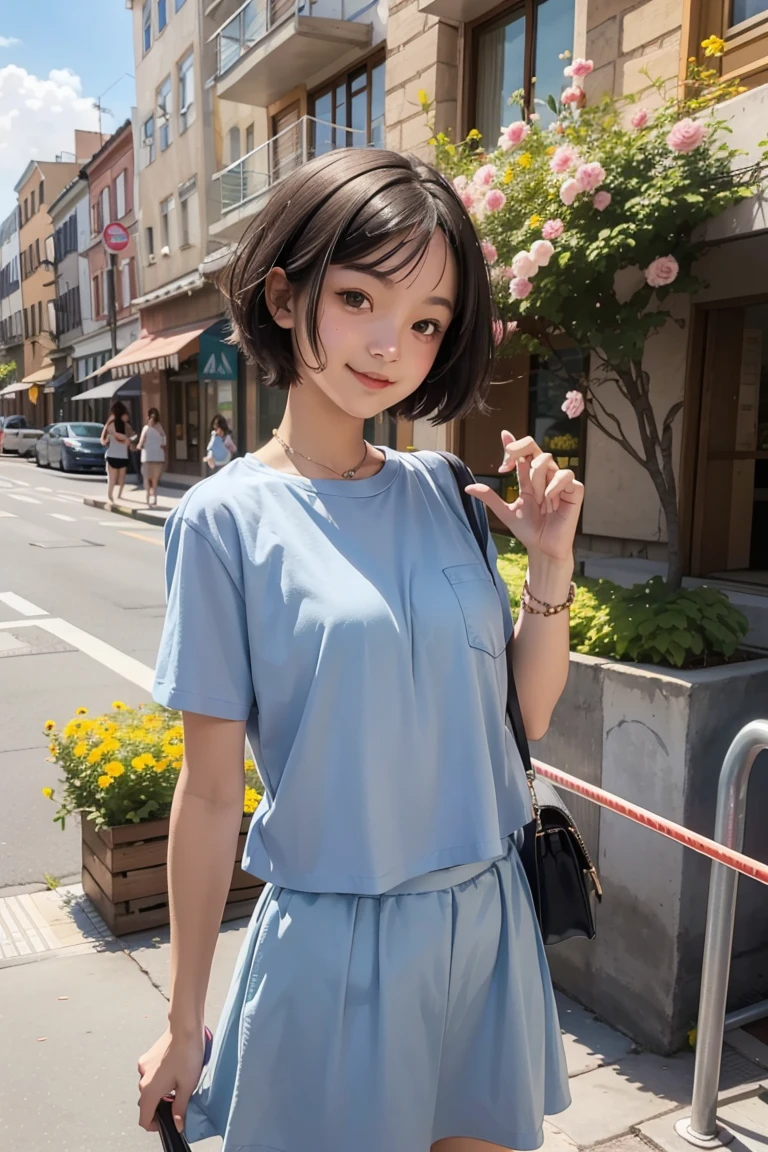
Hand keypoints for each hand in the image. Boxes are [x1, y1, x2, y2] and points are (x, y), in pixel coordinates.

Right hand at [138, 1026, 203, 1133]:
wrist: (185, 1028)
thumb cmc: (188, 1054)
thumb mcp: (187, 1086)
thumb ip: (180, 1108)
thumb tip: (177, 1125)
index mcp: (149, 1090)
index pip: (143, 1119)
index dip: (154, 1125)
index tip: (167, 1122)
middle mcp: (142, 1079)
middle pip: (146, 1103)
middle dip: (160, 1106)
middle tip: (177, 1102)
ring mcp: (143, 1066)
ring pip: (148, 1088)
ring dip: (160, 1091)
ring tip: (178, 1083)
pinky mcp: (147, 1056)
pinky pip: (150, 1074)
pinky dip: (158, 1078)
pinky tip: (174, 1070)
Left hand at [465, 430, 583, 563]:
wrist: (543, 547)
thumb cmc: (528, 530)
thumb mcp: (505, 512)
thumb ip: (490, 497)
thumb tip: (468, 487)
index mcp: (529, 477)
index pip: (522, 453)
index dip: (512, 442)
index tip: (503, 435)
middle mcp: (544, 475)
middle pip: (534, 445)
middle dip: (518, 450)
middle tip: (506, 466)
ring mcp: (559, 480)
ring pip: (545, 461)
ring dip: (536, 481)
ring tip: (537, 501)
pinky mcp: (575, 489)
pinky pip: (565, 475)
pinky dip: (553, 488)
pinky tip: (549, 503)